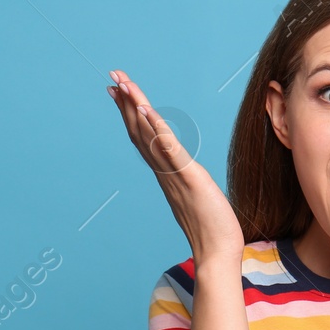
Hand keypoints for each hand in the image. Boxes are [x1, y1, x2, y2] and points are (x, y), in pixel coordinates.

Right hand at [107, 69, 244, 265]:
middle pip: (138, 131)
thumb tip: (180, 172)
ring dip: (135, 106)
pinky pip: (169, 149)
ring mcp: (173, 174)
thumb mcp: (193, 195)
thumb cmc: (211, 229)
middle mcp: (163, 172)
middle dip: (125, 102)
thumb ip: (183, 181)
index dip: (129, 113)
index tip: (117, 92)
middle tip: (112, 77)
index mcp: (165, 173)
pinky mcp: (188, 177)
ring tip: (123, 83)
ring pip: (148, 135)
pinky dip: (156, 129)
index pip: (142, 137)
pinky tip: (146, 109)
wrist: (217, 253)